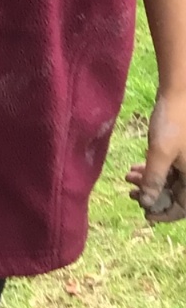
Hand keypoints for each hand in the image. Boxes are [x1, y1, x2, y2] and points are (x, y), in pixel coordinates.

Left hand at [126, 92, 185, 222]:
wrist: (179, 93)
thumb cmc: (172, 122)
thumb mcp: (160, 153)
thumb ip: (154, 180)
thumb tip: (148, 203)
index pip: (183, 208)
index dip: (164, 213)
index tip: (144, 214)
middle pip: (175, 193)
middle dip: (152, 195)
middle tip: (131, 194)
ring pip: (169, 180)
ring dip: (149, 181)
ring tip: (128, 178)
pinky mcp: (180, 150)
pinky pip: (168, 167)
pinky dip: (152, 169)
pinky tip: (134, 167)